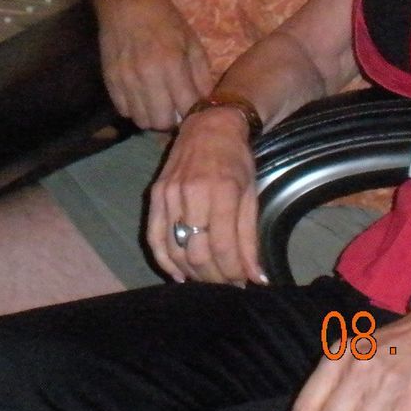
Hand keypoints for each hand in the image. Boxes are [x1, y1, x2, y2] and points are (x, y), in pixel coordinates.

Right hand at [94, 0, 214, 130]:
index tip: (195, 108)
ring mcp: (125, 79)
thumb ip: (201, 73)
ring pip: (142, 121)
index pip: (187, 107)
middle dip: (173, 119)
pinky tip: (141, 97)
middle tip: (176, 108)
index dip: (194, 112)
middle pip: (163, 121)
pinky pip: (124, 111)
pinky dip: (135, 110)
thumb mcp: (190, 40)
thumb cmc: (164, 17)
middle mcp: (147, 75)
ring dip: (153, 117)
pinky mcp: (109, 80)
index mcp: (172, 63)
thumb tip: (206, 101)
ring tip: (158, 104)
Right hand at [145, 106, 262, 284]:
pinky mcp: (155, 195)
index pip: (223, 246)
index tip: (242, 283)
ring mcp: (169, 194)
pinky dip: (164, 261)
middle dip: (214, 277)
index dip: (232, 272)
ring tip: (208, 280)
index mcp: (222, 191)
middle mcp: (192, 193)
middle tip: (227, 284)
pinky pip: (154, 237)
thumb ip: (250, 238)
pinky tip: (179, 275)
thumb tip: (256, 277)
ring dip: (192, 273)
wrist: (209, 126)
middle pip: (197, 253)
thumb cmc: (236, 159)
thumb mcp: (251, 195)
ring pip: (175, 249)